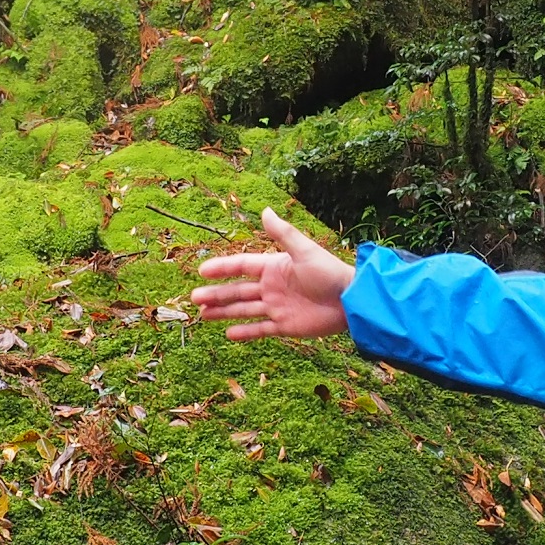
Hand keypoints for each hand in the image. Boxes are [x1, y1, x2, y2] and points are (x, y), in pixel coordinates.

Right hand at [191, 207, 355, 339]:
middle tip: (194, 298)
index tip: (202, 271)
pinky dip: (244, 332)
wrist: (351, 300)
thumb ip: (283, 233)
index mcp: (274, 267)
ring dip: (224, 312)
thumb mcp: (304, 250)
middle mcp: (272, 287)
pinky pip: (260, 329)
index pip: (242, 266)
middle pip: (238, 290)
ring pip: (244, 310)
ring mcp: (277, 307)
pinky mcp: (285, 326)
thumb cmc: (329, 272)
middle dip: (216, 294)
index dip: (222, 268)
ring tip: (203, 314)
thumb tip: (265, 210)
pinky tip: (228, 334)